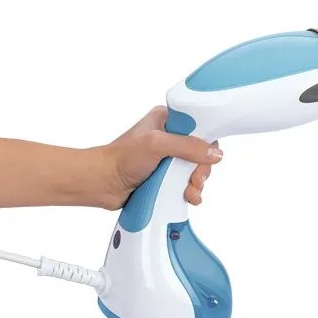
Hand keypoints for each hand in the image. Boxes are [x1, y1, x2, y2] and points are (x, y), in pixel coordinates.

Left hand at [100, 106, 222, 209]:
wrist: (102, 183)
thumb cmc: (120, 159)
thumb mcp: (157, 145)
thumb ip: (187, 146)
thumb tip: (214, 154)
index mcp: (166, 120)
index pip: (199, 126)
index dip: (206, 142)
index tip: (206, 156)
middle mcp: (168, 137)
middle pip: (200, 151)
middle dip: (201, 168)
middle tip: (194, 179)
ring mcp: (167, 159)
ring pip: (194, 170)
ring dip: (196, 183)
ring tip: (189, 192)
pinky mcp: (164, 177)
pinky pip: (185, 183)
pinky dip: (189, 191)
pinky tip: (188, 197)